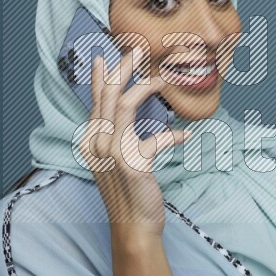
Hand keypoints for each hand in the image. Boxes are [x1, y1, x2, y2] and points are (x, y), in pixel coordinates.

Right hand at [78, 51, 188, 239]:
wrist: (133, 226)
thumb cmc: (129, 191)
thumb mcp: (119, 159)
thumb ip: (121, 135)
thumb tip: (130, 109)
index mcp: (91, 141)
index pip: (95, 103)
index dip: (100, 78)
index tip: (103, 56)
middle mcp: (97, 145)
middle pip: (108, 97)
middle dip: (122, 69)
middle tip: (136, 49)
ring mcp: (112, 154)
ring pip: (124, 107)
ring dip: (144, 88)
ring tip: (162, 78)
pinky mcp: (133, 165)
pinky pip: (155, 140)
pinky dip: (171, 136)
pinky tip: (184, 134)